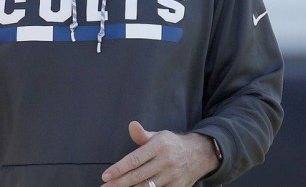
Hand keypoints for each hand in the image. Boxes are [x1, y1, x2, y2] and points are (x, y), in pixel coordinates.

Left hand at [101, 121, 218, 186]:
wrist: (199, 154)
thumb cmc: (171, 144)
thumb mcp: (158, 135)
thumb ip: (141, 134)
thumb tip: (131, 125)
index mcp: (158, 146)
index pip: (135, 159)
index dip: (119, 169)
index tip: (106, 176)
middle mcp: (166, 162)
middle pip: (138, 176)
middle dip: (120, 183)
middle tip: (106, 186)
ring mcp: (172, 176)